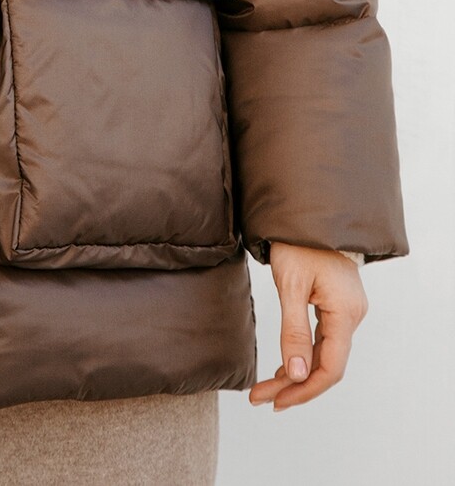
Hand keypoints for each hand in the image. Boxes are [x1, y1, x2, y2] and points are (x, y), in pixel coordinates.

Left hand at [248, 242, 367, 411]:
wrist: (309, 211)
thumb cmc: (298, 243)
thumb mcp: (291, 285)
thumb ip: (294, 331)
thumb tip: (296, 375)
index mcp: (345, 313)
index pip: (330, 368)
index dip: (304, 390)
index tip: (275, 401)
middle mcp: (352, 315)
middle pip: (325, 364)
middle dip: (293, 385)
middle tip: (259, 398)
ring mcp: (347, 310)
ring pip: (322, 354)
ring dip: (295, 372)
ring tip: (265, 388)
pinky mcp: (337, 304)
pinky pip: (323, 339)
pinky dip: (302, 354)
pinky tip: (284, 366)